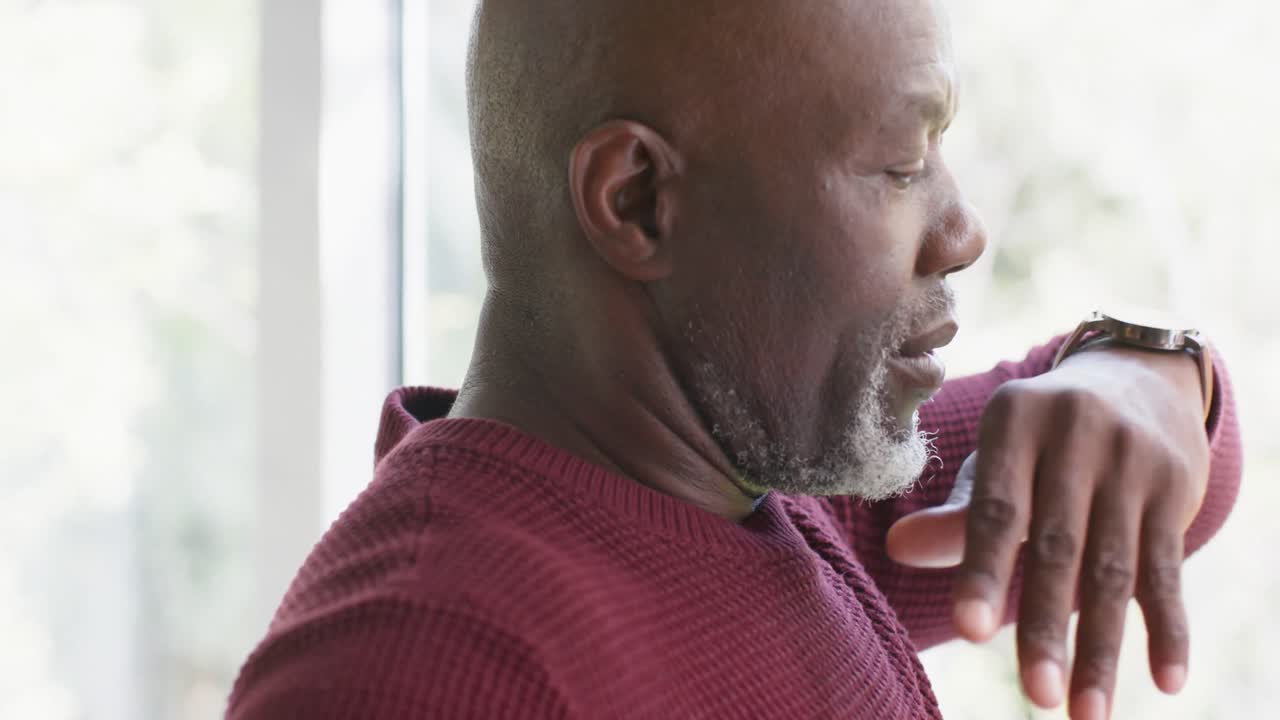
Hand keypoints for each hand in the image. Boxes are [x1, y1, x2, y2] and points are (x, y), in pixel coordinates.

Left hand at [886, 345, 1209, 719]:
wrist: (1135, 379)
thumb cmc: (1039, 439)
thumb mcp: (996, 460)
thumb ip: (955, 514)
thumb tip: (896, 549)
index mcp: (1014, 419)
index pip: (996, 508)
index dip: (983, 571)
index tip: (971, 632)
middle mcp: (1076, 432)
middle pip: (1058, 547)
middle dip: (1048, 628)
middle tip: (1036, 698)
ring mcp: (1131, 460)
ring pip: (1114, 570)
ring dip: (1103, 649)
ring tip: (1086, 713)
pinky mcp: (1176, 488)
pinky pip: (1168, 570)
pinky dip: (1167, 629)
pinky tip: (1165, 681)